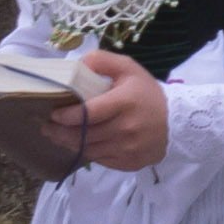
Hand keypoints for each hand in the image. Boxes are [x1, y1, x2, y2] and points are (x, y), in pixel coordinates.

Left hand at [65, 50, 172, 173]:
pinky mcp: (129, 162)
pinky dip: (87, 152)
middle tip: (46, 127)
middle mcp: (126, 128)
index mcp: (124, 102)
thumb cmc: (147, 93)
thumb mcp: (128, 68)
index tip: (53, 114)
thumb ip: (101, 61)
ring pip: (88, 149)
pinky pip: (100, 159)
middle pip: (83, 135)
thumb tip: (76, 65)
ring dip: (69, 143)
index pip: (87, 114)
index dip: (66, 116)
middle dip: (59, 132)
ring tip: (57, 135)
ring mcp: (128, 148)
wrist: (177, 121)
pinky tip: (80, 143)